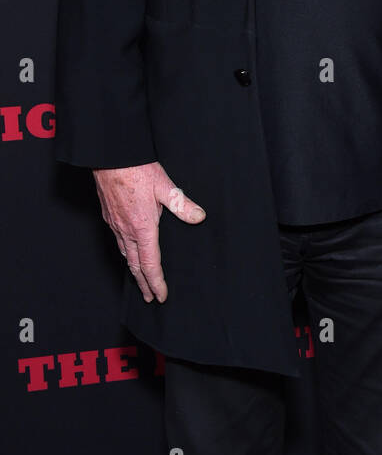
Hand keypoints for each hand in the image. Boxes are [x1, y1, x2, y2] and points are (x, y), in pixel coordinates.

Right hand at [92, 161, 205, 302]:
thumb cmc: (136, 170)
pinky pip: (118, 241)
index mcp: (142, 227)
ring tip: (139, 279)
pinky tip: (128, 250)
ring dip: (133, 270)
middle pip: (135, 265)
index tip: (161, 296)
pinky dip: (125, 253)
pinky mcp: (109, 216)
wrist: (109, 158)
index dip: (156, 282)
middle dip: (143, 283)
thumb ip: (181, 204)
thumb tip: (199, 217)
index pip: (150, 264)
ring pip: (125, 254)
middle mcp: (126, 230)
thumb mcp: (165, 186)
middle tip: (149, 297)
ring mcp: (115, 224)